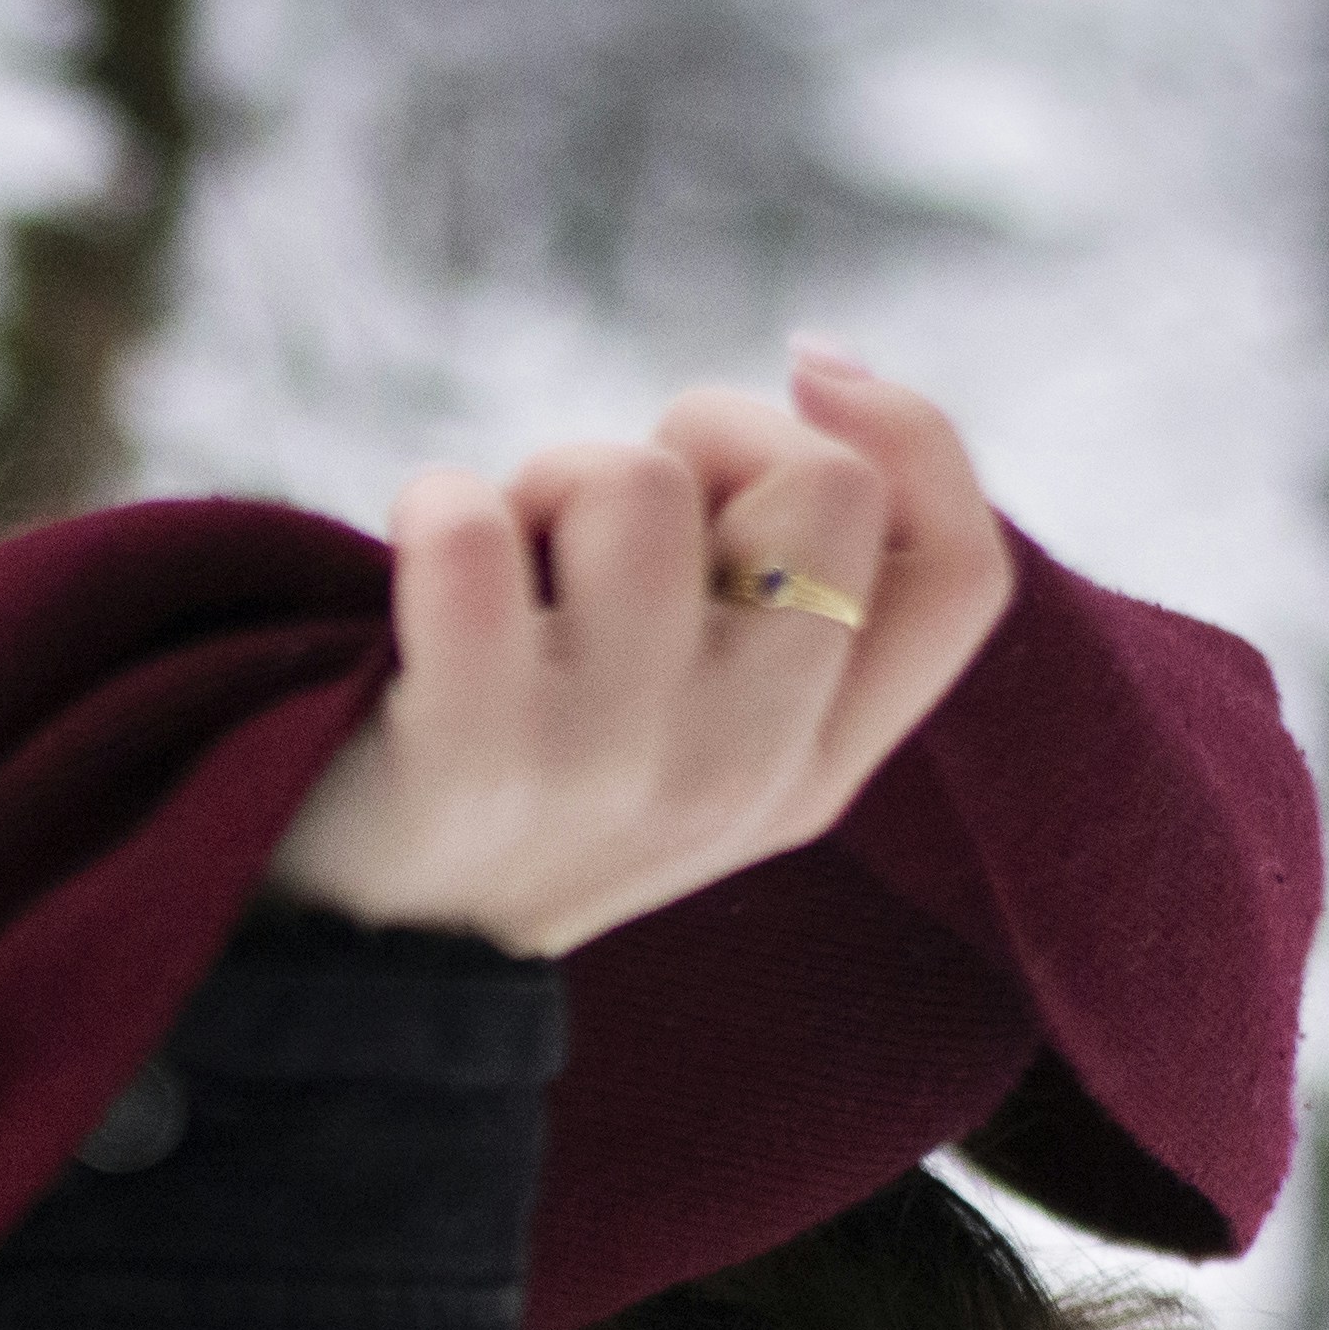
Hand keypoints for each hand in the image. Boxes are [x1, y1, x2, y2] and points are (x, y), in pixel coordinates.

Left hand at [258, 348, 1017, 959]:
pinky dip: (434, 506)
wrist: (366, 964)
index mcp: (817, 770)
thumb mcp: (708, 726)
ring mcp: (612, 764)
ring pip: (639, 484)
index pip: (962, 575)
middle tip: (611, 512)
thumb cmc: (539, 786)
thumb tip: (824, 365)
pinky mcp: (468, 751)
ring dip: (553, 475)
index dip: (908, 430)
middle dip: (710, 435)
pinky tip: (415, 570)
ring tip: (509, 562)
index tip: (804, 381)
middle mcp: (741, 770)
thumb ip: (799, 594)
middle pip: (824, 483)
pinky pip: (471, 532)